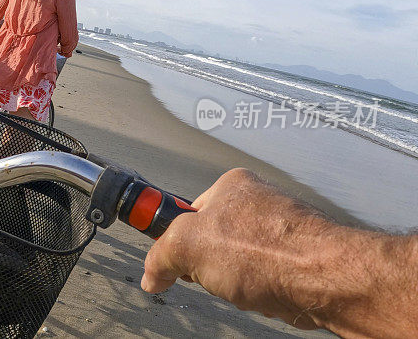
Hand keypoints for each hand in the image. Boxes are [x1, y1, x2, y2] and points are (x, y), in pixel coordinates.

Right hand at [140, 168, 329, 328]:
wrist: (327, 280)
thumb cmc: (267, 253)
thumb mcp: (188, 246)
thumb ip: (159, 256)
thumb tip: (152, 274)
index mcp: (231, 186)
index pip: (188, 215)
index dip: (179, 243)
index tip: (175, 260)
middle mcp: (259, 202)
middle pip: (213, 242)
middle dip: (211, 268)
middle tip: (217, 275)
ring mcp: (281, 231)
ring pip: (238, 265)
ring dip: (235, 284)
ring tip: (247, 287)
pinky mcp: (299, 258)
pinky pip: (263, 280)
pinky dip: (260, 293)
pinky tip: (266, 295)